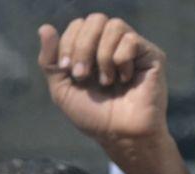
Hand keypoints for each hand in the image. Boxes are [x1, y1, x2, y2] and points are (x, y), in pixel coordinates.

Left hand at [39, 15, 167, 145]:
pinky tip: (124, 79)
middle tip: (82, 74)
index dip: (68, 42)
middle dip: (82, 46)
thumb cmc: (92, 115)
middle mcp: (111, 45)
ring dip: (102, 56)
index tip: (67, 69)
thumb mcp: (62, 89)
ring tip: (105, 81)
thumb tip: (44, 28)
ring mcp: (132, 48)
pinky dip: (121, 61)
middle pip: (95, 19)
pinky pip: (131, 40)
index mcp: (90, 50)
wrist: (119, 134)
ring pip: (114, 26)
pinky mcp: (150, 54)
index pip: (78, 25)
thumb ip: (50, 60)